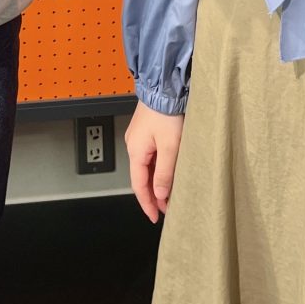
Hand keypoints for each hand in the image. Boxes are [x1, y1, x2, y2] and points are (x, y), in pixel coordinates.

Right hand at [125, 101, 184, 223]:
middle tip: (166, 208)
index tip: (155, 217)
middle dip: (153, 194)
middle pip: (141, 177)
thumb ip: (164, 173)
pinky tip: (169, 171)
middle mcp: (134, 145)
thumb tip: (159, 195)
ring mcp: (139, 137)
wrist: (164, 87)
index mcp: (136, 151)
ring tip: (171, 192)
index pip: (139, 186)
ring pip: (146, 166)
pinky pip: (150, 155)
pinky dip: (158, 167)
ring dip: (157, 181)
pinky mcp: (147, 130)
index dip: (147, 203)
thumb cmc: (166, 112)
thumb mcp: (170, 146)